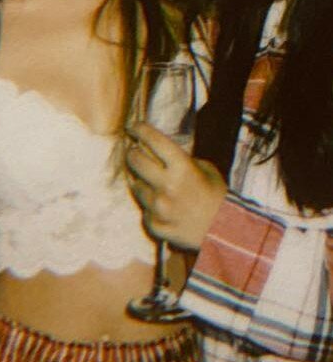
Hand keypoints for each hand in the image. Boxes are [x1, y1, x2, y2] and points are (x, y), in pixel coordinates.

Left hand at [126, 122, 226, 249]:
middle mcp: (166, 185)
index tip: (133, 127)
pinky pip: (145, 211)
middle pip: (136, 161)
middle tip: (135, 152)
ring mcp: (159, 207)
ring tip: (152, 183)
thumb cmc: (219, 198)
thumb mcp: (207, 170)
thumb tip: (159, 153)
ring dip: (141, 182)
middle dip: (133, 154)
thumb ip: (183, 160)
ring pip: (136, 187)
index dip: (140, 130)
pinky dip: (150, 208)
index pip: (153, 141)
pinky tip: (161, 207)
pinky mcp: (156, 226)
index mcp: (182, 167)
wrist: (228, 234)